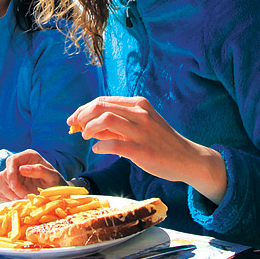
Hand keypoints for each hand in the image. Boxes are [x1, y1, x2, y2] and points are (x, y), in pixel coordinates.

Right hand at [0, 149, 65, 199]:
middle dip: (11, 188)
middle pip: (3, 173)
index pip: (11, 160)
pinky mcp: (9, 185)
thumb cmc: (56, 183)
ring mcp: (12, 174)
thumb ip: (40, 171)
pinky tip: (17, 199)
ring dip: (7, 193)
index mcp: (28, 156)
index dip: (10, 174)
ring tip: (21, 199)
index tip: (15, 187)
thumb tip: (21, 168)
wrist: (56, 193)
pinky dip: (5, 196)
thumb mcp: (53, 177)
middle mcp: (18, 164)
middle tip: (23, 196)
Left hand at [68, 96, 228, 204]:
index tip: (74, 119)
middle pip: (101, 106)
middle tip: (73, 126)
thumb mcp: (140, 126)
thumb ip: (115, 126)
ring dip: (90, 128)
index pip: (104, 100)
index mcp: (138, 104)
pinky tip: (99, 149)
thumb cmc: (160, 142)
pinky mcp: (142, 149)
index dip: (84, 108)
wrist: (186, 158)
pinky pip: (113, 144)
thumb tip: (87, 127)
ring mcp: (141, 130)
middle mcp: (140, 113)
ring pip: (106, 119)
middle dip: (82, 115)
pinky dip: (100, 146)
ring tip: (86, 136)